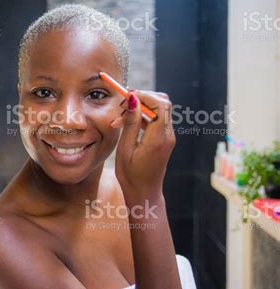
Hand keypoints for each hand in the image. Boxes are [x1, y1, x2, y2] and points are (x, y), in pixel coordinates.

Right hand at [110, 91, 175, 205]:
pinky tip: (126, 124)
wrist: (143, 194)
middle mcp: (167, 135)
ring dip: (140, 107)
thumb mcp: (125, 149)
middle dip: (142, 98)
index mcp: (158, 138)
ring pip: (159, 109)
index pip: (160, 104)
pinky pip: (156, 119)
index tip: (126, 95)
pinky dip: (142, 116)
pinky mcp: (164, 139)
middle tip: (122, 104)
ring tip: (120, 116)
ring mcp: (168, 137)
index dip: (144, 95)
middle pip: (163, 103)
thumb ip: (131, 123)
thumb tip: (133, 100)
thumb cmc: (130, 176)